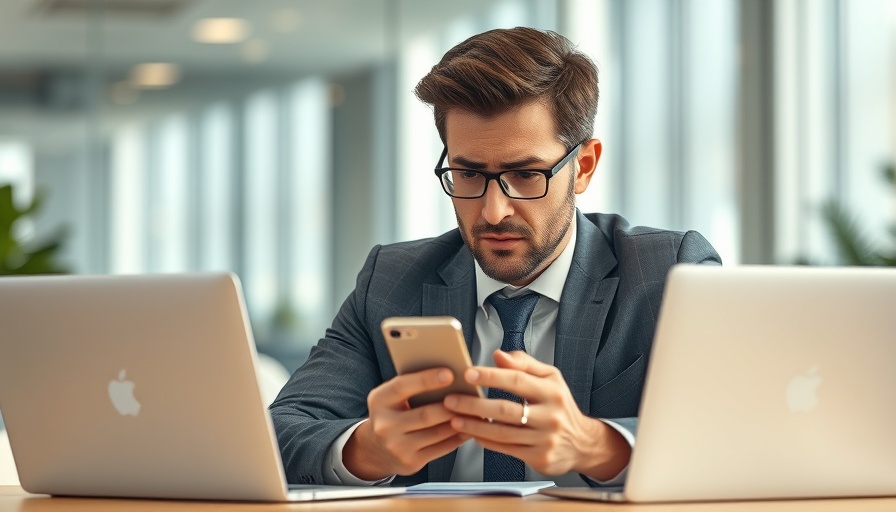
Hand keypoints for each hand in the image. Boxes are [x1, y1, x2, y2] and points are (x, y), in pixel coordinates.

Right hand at [343, 368, 468, 479]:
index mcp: (379, 401)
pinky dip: (458, 437)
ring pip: (436, 433)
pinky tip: (469, 428)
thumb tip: (448, 375)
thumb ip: (412, 385)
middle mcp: (384, 425)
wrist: (375, 448)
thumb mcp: (392, 397)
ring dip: (459, 422)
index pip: (402, 387)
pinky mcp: (411, 462)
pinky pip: (441, 448)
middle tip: (471, 397)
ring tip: (476, 411)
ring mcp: (397, 447)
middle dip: (451, 406)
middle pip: (424, 414)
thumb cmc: (392, 413)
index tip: (449, 374)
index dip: (426, 380)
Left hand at [443, 350, 630, 480]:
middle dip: (474, 404)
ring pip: (502, 432)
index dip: (491, 376)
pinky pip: (505, 449)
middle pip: (505, 409)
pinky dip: (485, 441)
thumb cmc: (559, 405)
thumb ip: (524, 364)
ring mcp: (545, 438)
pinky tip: (471, 433)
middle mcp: (550, 415)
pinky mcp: (539, 457)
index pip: (517, 380)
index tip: (468, 374)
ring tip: (454, 418)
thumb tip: (498, 355)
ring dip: (474, 425)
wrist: (582, 443)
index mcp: (552, 390)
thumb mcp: (550, 378)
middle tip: (451, 399)